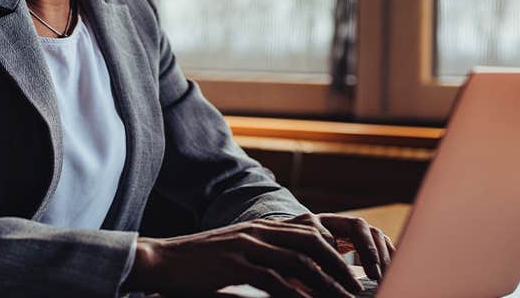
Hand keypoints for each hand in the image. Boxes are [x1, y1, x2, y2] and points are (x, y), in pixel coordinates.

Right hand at [124, 213, 392, 296]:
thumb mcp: (236, 255)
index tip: (352, 272)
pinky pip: (272, 277)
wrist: (162, 259)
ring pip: (297, 260)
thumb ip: (264, 259)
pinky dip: (293, 292)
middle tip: (357, 288)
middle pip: (310, 243)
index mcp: (261, 227)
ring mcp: (245, 245)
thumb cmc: (199, 264)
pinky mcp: (233, 263)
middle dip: (338, 266)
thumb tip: (294, 279)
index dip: (334, 252)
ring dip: (324, 281)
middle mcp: (257, 231)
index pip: (308, 234)